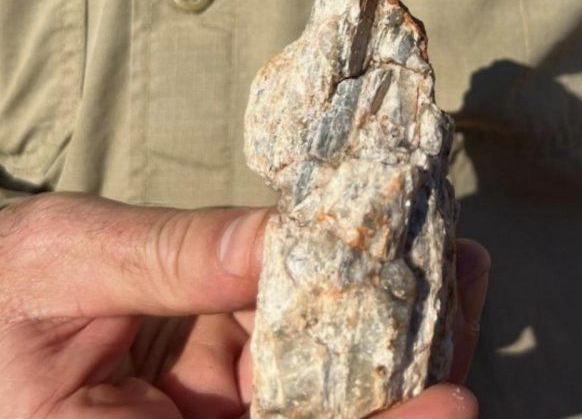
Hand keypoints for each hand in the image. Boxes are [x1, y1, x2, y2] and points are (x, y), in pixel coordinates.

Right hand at [0, 193, 489, 417]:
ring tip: (451, 265)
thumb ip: (164, 259)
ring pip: (325, 394)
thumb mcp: (60, 267)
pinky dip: (343, 313)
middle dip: (401, 374)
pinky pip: (300, 358)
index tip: (450, 400)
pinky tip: (392, 265)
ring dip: (392, 335)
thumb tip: (276, 239)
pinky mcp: (227, 389)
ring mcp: (217, 418)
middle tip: (463, 286)